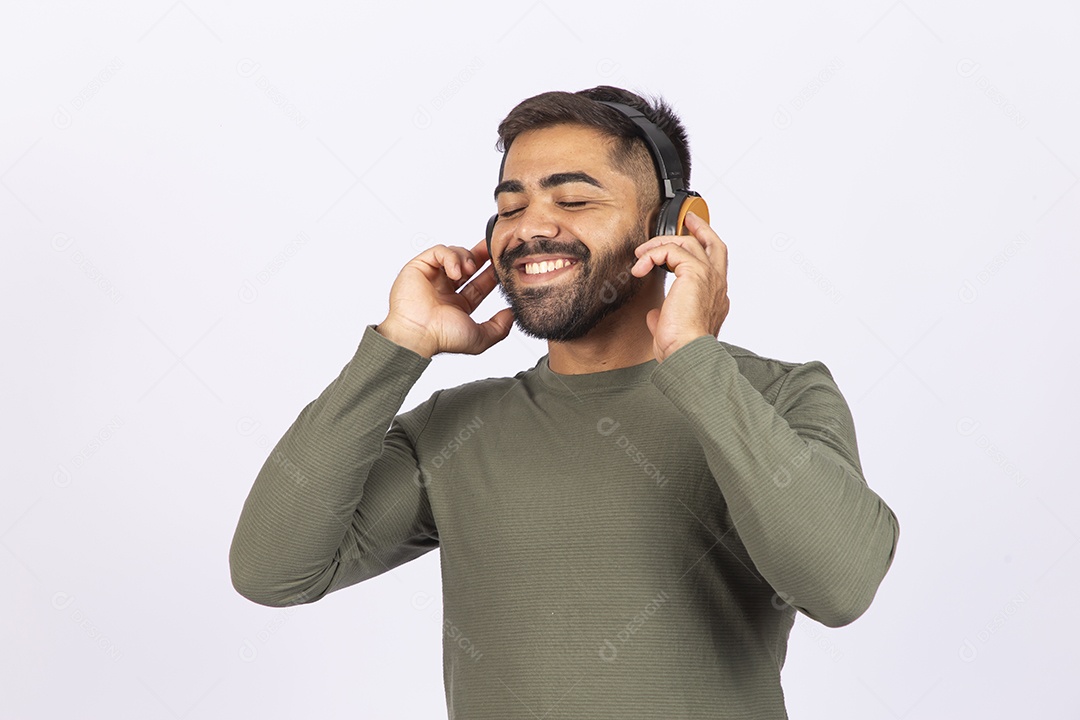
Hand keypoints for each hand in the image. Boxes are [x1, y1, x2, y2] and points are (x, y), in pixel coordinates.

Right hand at [376, 239, 513, 357]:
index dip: (492, 273)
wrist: (417, 333)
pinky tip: (455, 271)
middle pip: (467, 265)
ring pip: (454, 255)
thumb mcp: (480, 338)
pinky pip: (438, 251)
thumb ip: (499, 328)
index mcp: (458, 305)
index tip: (502, 266)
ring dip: (466, 258)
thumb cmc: (442, 337)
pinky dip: (450, 257)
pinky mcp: (419, 267)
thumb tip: (511, 314)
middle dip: (482, 255)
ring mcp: (432, 278)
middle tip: (493, 248)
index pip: (479, 284)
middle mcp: (445, 290)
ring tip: (469, 269)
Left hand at [630, 211, 729, 361]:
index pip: (713, 266)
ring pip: (689, 243)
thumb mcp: (672, 328)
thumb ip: (665, 316)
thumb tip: (655, 314)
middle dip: (701, 228)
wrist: (687, 351)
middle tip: (687, 219)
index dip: (702, 250)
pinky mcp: (695, 273)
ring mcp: (709, 277)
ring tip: (641, 254)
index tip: (689, 240)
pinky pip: (672, 250)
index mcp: (715, 297)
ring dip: (661, 244)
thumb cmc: (681, 346)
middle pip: (714, 244)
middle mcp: (717, 285)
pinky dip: (653, 255)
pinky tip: (640, 267)